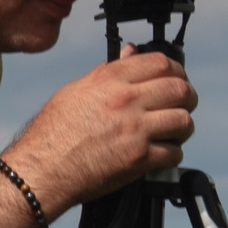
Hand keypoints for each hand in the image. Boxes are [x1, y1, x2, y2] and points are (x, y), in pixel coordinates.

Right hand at [1, 45, 196, 214]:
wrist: (41, 171)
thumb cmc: (51, 135)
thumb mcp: (74, 92)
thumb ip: (106, 73)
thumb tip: (130, 57)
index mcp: (109, 81)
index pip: (160, 63)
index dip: (175, 69)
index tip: (175, 77)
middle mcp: (125, 101)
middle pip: (180, 89)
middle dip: (186, 98)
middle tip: (180, 105)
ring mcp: (135, 130)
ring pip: (183, 121)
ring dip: (181, 127)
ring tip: (171, 132)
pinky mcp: (140, 159)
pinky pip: (175, 152)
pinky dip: (170, 153)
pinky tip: (158, 152)